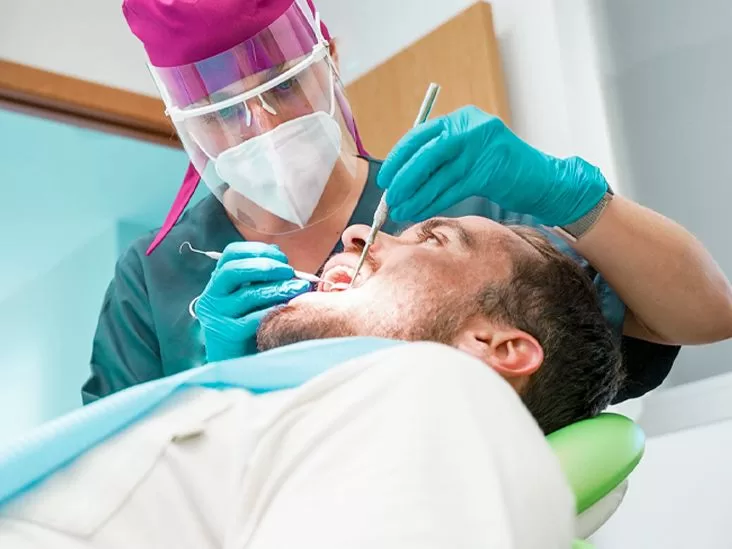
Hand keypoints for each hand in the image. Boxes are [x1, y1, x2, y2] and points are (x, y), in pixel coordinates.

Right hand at [195, 242, 309, 361]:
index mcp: (218, 281)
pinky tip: (289, 308)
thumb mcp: (250, 296)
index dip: (257, 250)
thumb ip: (261, 277)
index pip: (231, 254)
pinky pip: (253, 319)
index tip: (280, 255)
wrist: (234, 360)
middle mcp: (212, 296)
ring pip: (247, 295)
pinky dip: (273, 311)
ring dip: (277, 288)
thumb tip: (282, 259)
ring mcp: (217, 315)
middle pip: (234, 271)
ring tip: (299, 287)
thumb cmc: (247, 323)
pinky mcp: (226, 333)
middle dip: (265, 267)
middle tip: (289, 270)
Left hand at [377, 106, 607, 226]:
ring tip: (401, 211)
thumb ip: (441, 156)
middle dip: (404, 178)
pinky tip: (421, 211)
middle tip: (390, 197)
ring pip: (438, 175)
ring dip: (416, 196)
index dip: (399, 157)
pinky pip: (453, 189)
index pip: (421, 135)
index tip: (386, 177)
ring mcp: (482, 148)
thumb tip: (401, 175)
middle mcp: (472, 128)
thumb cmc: (501, 170)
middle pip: (427, 153)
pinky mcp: (490, 170)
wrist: (543, 180)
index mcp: (462, 119)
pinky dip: (434, 201)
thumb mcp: (470, 152)